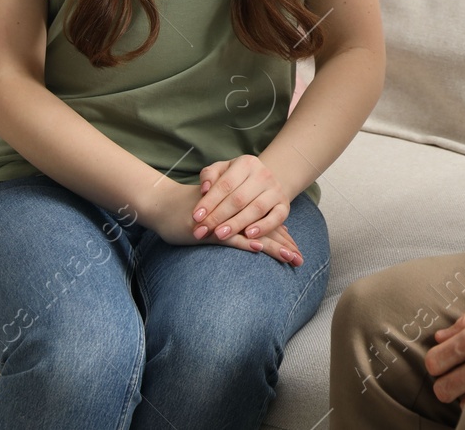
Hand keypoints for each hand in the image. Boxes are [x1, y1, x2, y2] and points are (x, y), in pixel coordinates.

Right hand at [145, 179, 302, 265]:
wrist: (163, 205)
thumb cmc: (190, 212)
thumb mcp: (215, 217)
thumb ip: (234, 225)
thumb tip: (256, 240)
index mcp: (238, 211)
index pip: (264, 225)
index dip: (282, 238)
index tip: (297, 252)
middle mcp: (234, 213)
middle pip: (263, 231)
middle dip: (283, 246)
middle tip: (300, 260)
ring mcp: (222, 221)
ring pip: (251, 234)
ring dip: (272, 247)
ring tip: (290, 258)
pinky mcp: (208, 229)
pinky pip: (228, 236)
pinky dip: (243, 242)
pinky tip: (256, 249)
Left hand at [191, 154, 291, 244]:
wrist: (263, 182)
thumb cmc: (235, 178)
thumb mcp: (221, 171)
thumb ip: (209, 176)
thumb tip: (204, 189)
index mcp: (246, 163)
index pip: (225, 184)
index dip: (209, 201)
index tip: (195, 217)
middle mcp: (263, 174)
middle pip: (238, 198)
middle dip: (218, 216)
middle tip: (201, 231)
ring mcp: (276, 190)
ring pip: (256, 209)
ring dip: (236, 223)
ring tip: (219, 235)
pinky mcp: (284, 206)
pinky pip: (276, 218)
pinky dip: (263, 227)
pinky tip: (248, 235)